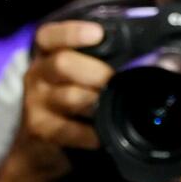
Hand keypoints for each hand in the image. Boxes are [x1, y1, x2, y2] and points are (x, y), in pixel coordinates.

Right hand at [11, 20, 113, 177]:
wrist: (39, 149)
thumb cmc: (68, 105)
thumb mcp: (75, 78)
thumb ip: (98, 61)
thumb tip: (145, 51)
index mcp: (46, 55)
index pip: (49, 35)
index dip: (72, 32)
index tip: (97, 33)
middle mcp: (37, 75)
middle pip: (63, 63)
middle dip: (96, 72)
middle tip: (115, 82)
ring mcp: (35, 103)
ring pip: (71, 97)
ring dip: (97, 103)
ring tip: (111, 108)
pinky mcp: (39, 129)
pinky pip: (70, 130)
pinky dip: (91, 134)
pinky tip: (101, 135)